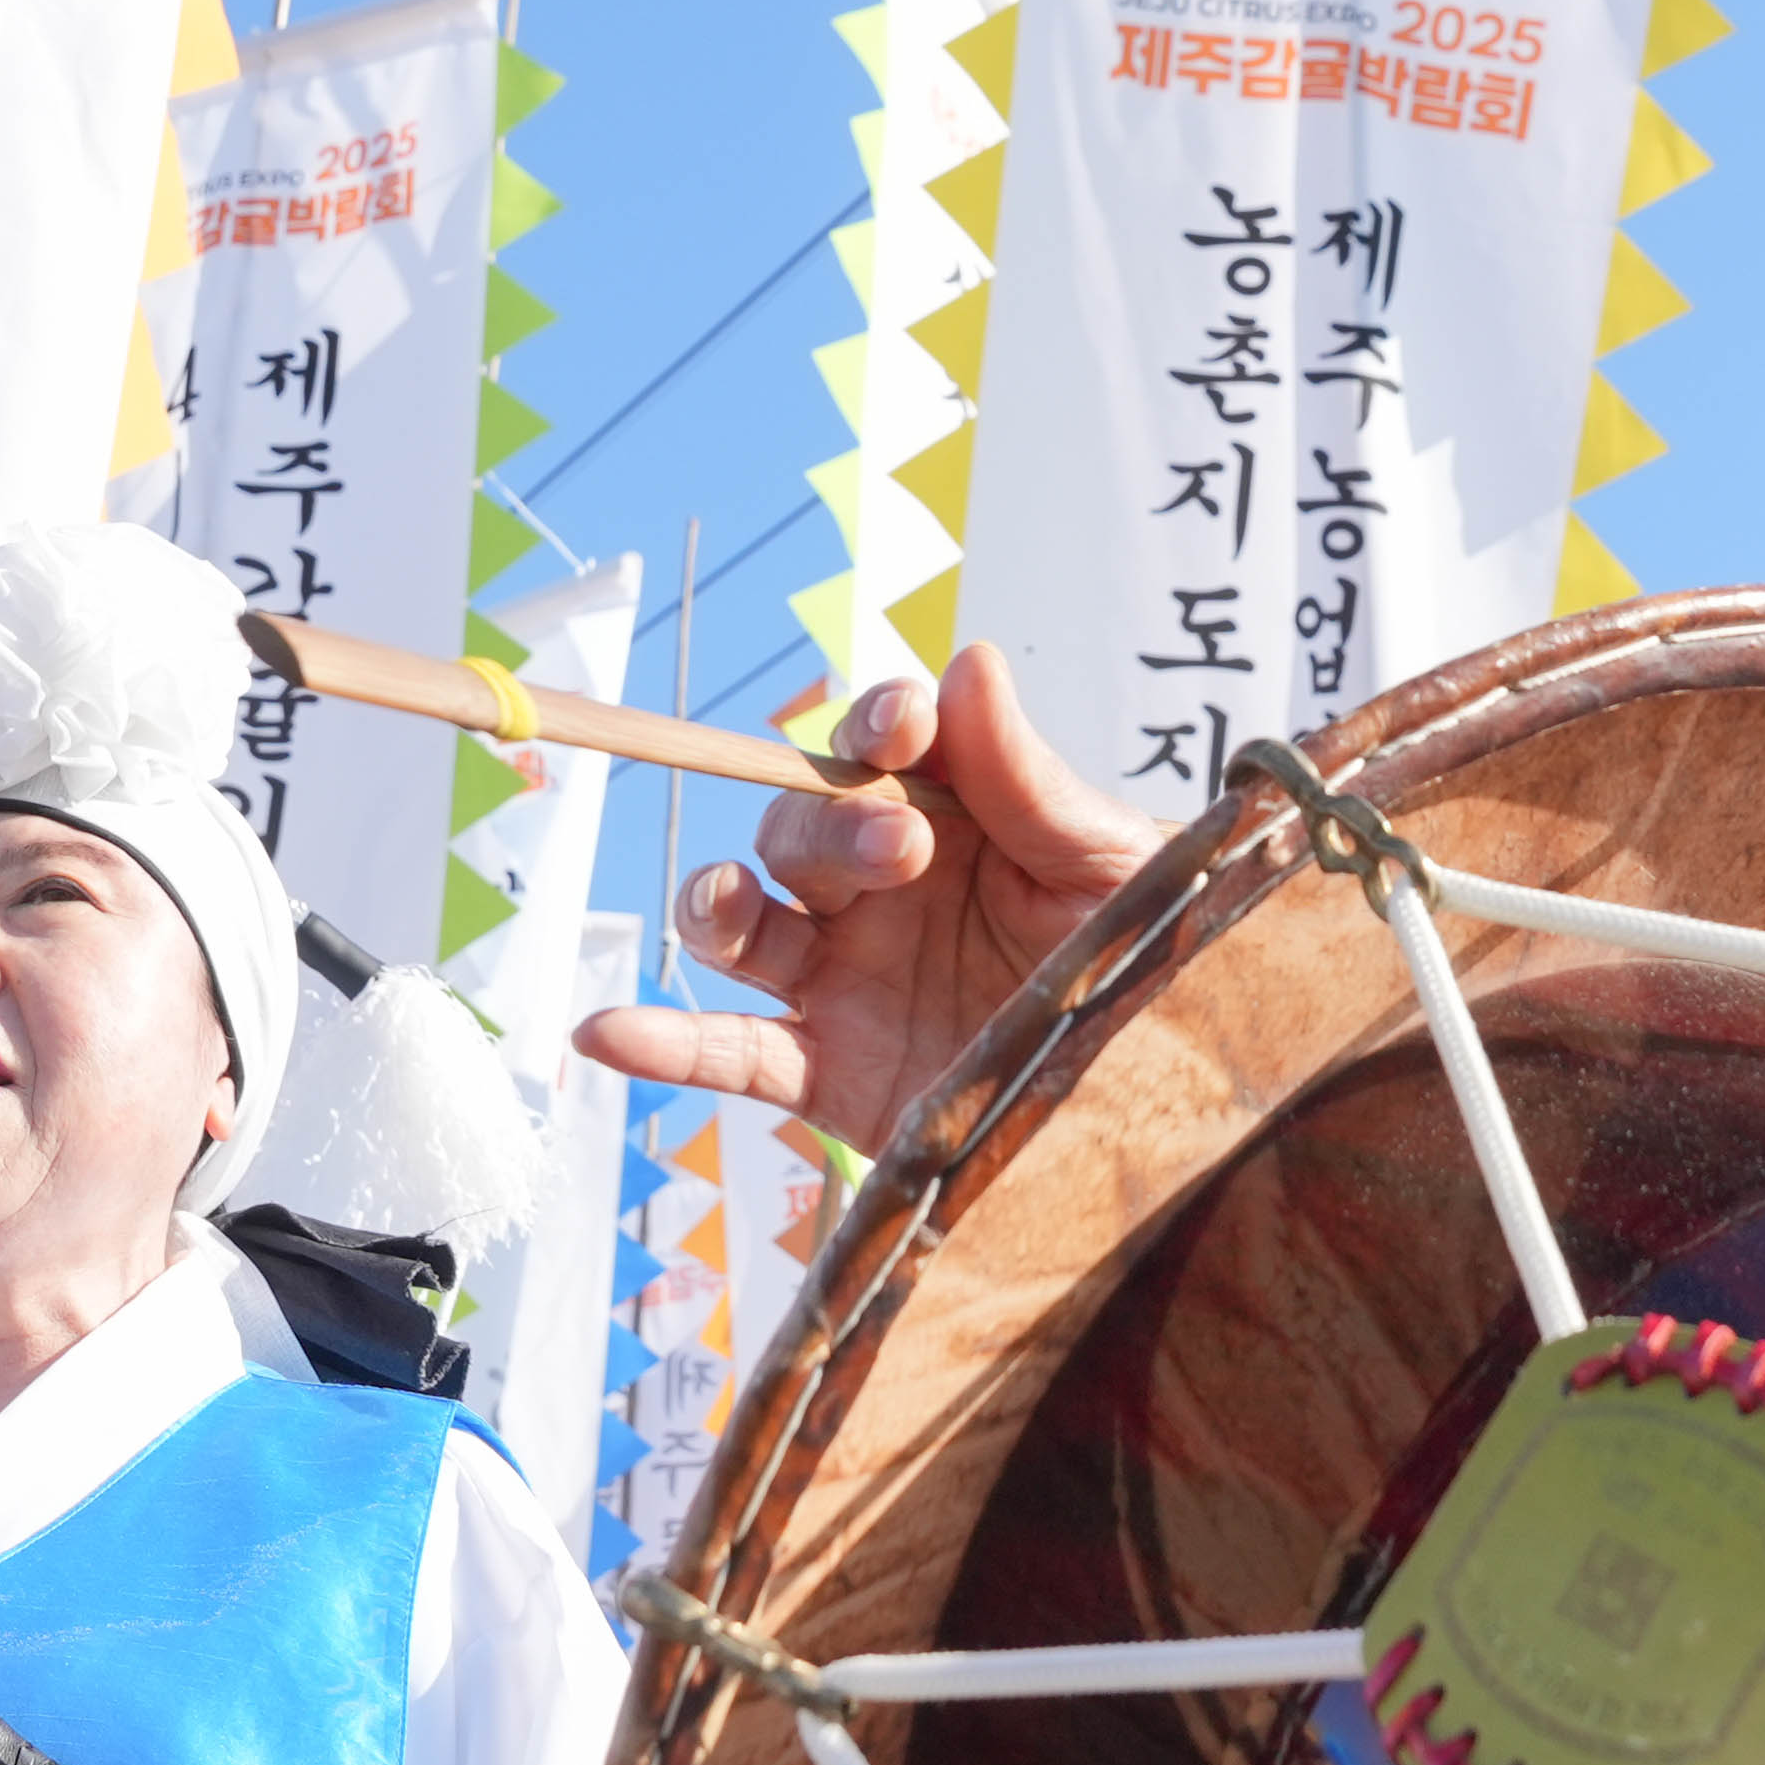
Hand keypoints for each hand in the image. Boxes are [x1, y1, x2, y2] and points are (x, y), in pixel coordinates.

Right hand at [570, 647, 1165, 1155]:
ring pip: (743, 923)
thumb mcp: (1113, 865)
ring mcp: (845, 976)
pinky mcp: (826, 1071)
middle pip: (801, 828)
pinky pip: (729, 1052)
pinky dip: (663, 1042)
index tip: (903, 725)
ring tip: (730, 909)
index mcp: (954, 817)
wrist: (1158, 1103)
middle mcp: (882, 887)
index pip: (885, 747)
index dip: (879, 725)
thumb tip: (967, 661)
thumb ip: (1031, 778)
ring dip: (720, 903)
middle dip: (829, 827)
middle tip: (900, 845)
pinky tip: (606, 1032)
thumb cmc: (1146, 960)